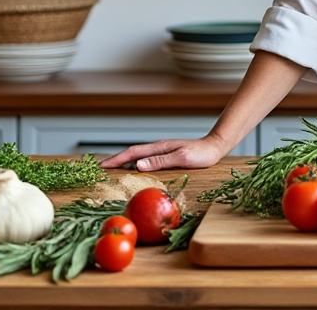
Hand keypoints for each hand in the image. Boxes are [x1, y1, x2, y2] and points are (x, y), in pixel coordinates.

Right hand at [99, 136, 226, 172]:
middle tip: (102, 168)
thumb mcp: (181, 158)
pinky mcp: (166, 155)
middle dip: (116, 160)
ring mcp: (162, 151)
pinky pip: (146, 160)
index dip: (117, 159)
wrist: (214, 147)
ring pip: (138, 156)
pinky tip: (134, 170)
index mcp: (159, 147)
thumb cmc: (201, 154)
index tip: (103, 166)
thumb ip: (160, 161)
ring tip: (112, 169)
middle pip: (132, 153)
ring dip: (124, 162)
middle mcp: (158, 148)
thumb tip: (138, 165)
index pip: (133, 153)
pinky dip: (136, 164)